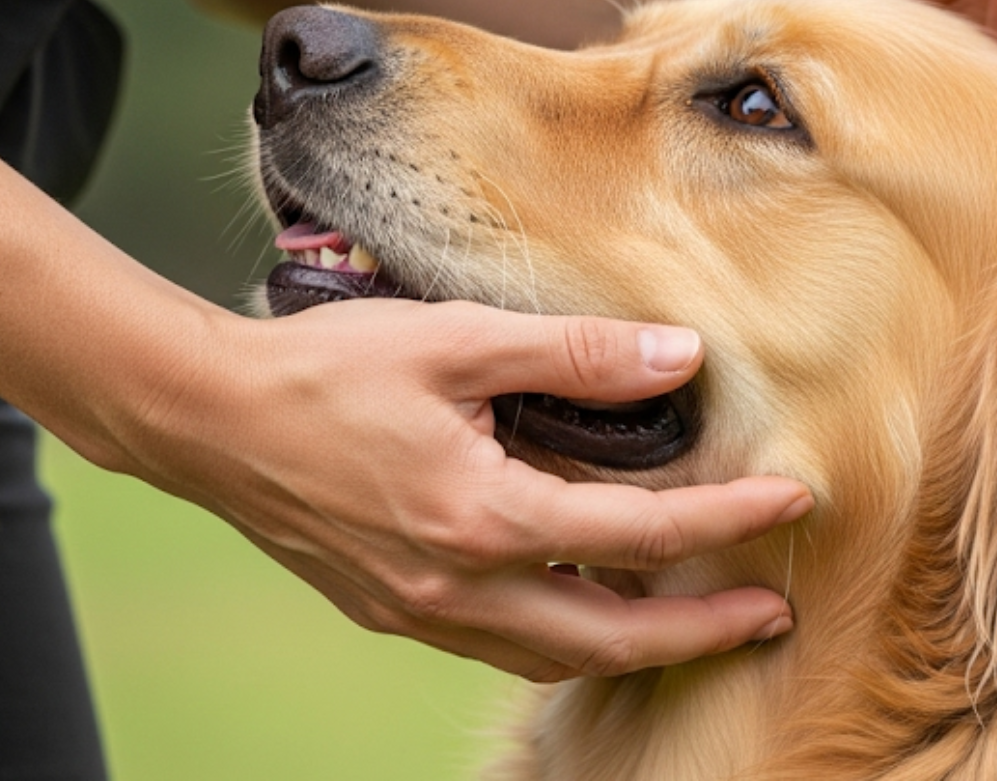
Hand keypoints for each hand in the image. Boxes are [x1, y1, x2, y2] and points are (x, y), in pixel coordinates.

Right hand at [114, 298, 811, 681]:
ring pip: (549, 656)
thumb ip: (573, 353)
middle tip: (769, 614)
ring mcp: (419, 609)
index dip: (727, 519)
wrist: (205, 418)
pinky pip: (494, 644)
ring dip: (627, 643)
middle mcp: (456, 586)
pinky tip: (575, 600)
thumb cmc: (325, 369)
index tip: (791, 500)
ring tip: (686, 614)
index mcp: (483, 518)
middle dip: (699, 631)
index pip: (638, 534)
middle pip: (608, 639)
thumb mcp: (456, 339)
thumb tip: (678, 358)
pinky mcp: (390, 609)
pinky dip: (555, 636)